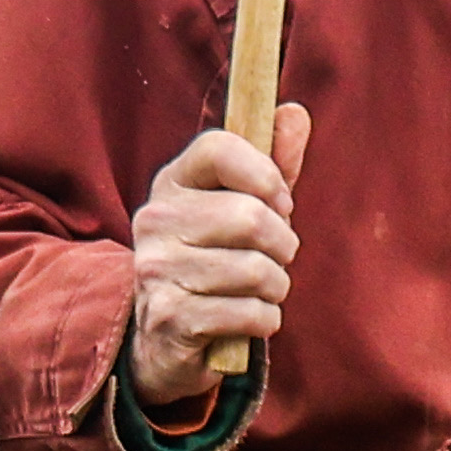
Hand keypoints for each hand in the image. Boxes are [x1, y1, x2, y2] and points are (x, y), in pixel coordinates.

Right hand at [126, 107, 312, 410]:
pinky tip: (248, 318)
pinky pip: (251, 313)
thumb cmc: (217, 261)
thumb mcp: (242, 208)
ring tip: (259, 291)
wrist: (166, 339)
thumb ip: (272, 164)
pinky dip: (265, 320)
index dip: (266, 174)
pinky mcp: (171, 318)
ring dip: (277, 287)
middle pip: (251, 217)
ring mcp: (158, 269)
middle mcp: (155, 220)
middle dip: (284, 244)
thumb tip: (296, 111)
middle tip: (275, 258)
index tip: (280, 201)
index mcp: (172, 183)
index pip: (219, 148)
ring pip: (257, 270)